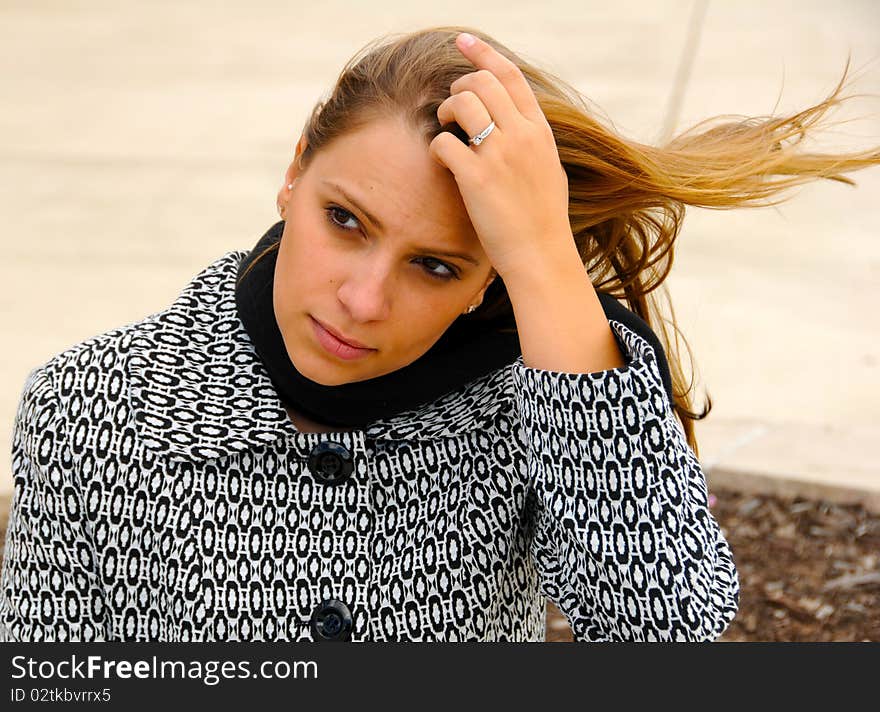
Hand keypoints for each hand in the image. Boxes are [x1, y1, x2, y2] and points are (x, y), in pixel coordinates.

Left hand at [429, 32, 574, 280]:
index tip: (464, 42)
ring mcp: (500, 155)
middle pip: (481, 82)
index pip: (510, 76)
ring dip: (444, 112)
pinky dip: (437, 148)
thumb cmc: (542, 220)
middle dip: (458, 86)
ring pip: (461, 103)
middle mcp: (522, 135)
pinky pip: (443, 143)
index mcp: (539, 131)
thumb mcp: (549, 170)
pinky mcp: (477, 178)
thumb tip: (516, 125)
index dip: (484, 54)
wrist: (541, 256)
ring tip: (445, 131)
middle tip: (450, 107)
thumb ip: (532, 143)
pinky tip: (443, 164)